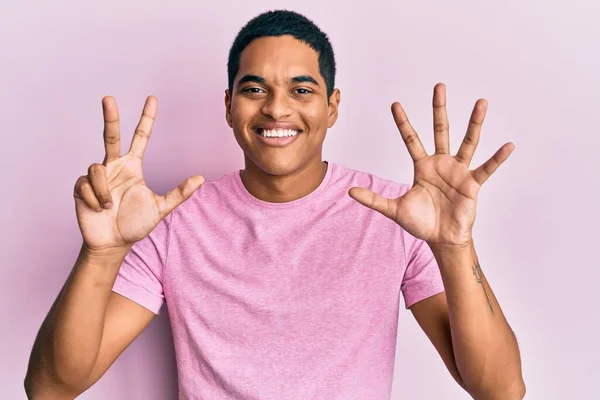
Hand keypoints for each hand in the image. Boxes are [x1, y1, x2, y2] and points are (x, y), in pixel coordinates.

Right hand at [74, 96, 203, 253]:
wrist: (113, 243)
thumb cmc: (135, 225)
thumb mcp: (161, 208)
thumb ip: (180, 193)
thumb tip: (201, 178)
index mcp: (133, 167)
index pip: (140, 137)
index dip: (146, 119)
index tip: (152, 99)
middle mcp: (114, 166)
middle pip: (111, 135)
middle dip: (110, 117)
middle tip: (108, 98)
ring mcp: (97, 175)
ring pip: (97, 169)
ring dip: (104, 191)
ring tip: (109, 206)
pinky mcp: (81, 186)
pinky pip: (85, 184)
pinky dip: (94, 199)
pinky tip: (97, 209)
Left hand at [349, 83, 513, 248]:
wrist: (442, 239)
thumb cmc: (421, 223)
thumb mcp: (394, 209)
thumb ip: (374, 199)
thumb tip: (350, 192)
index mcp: (422, 166)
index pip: (411, 139)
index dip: (403, 123)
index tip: (395, 104)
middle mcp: (441, 163)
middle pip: (440, 130)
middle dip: (439, 109)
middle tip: (439, 86)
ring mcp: (458, 171)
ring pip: (468, 142)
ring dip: (474, 123)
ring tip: (481, 103)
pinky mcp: (472, 184)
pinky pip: (486, 168)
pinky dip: (497, 158)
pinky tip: (508, 145)